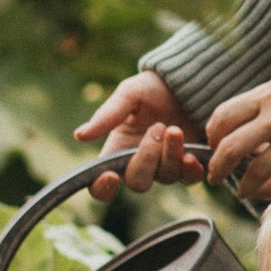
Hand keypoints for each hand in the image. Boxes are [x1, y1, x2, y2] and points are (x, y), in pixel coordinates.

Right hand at [74, 70, 200, 199]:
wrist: (189, 82)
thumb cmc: (152, 88)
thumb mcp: (129, 94)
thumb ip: (107, 115)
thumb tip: (79, 135)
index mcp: (118, 150)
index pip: (101, 183)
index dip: (102, 188)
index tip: (110, 176)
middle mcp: (141, 163)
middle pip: (137, 183)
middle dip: (146, 159)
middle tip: (158, 128)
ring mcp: (167, 166)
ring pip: (165, 178)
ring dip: (170, 155)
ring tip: (175, 129)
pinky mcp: (191, 164)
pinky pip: (189, 178)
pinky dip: (190, 170)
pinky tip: (191, 155)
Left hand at [205, 57, 270, 204]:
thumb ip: (264, 102)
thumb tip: (243, 123)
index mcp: (266, 96)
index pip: (223, 117)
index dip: (212, 134)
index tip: (213, 143)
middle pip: (230, 148)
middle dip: (217, 167)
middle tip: (215, 176)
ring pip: (256, 172)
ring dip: (244, 186)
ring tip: (242, 191)